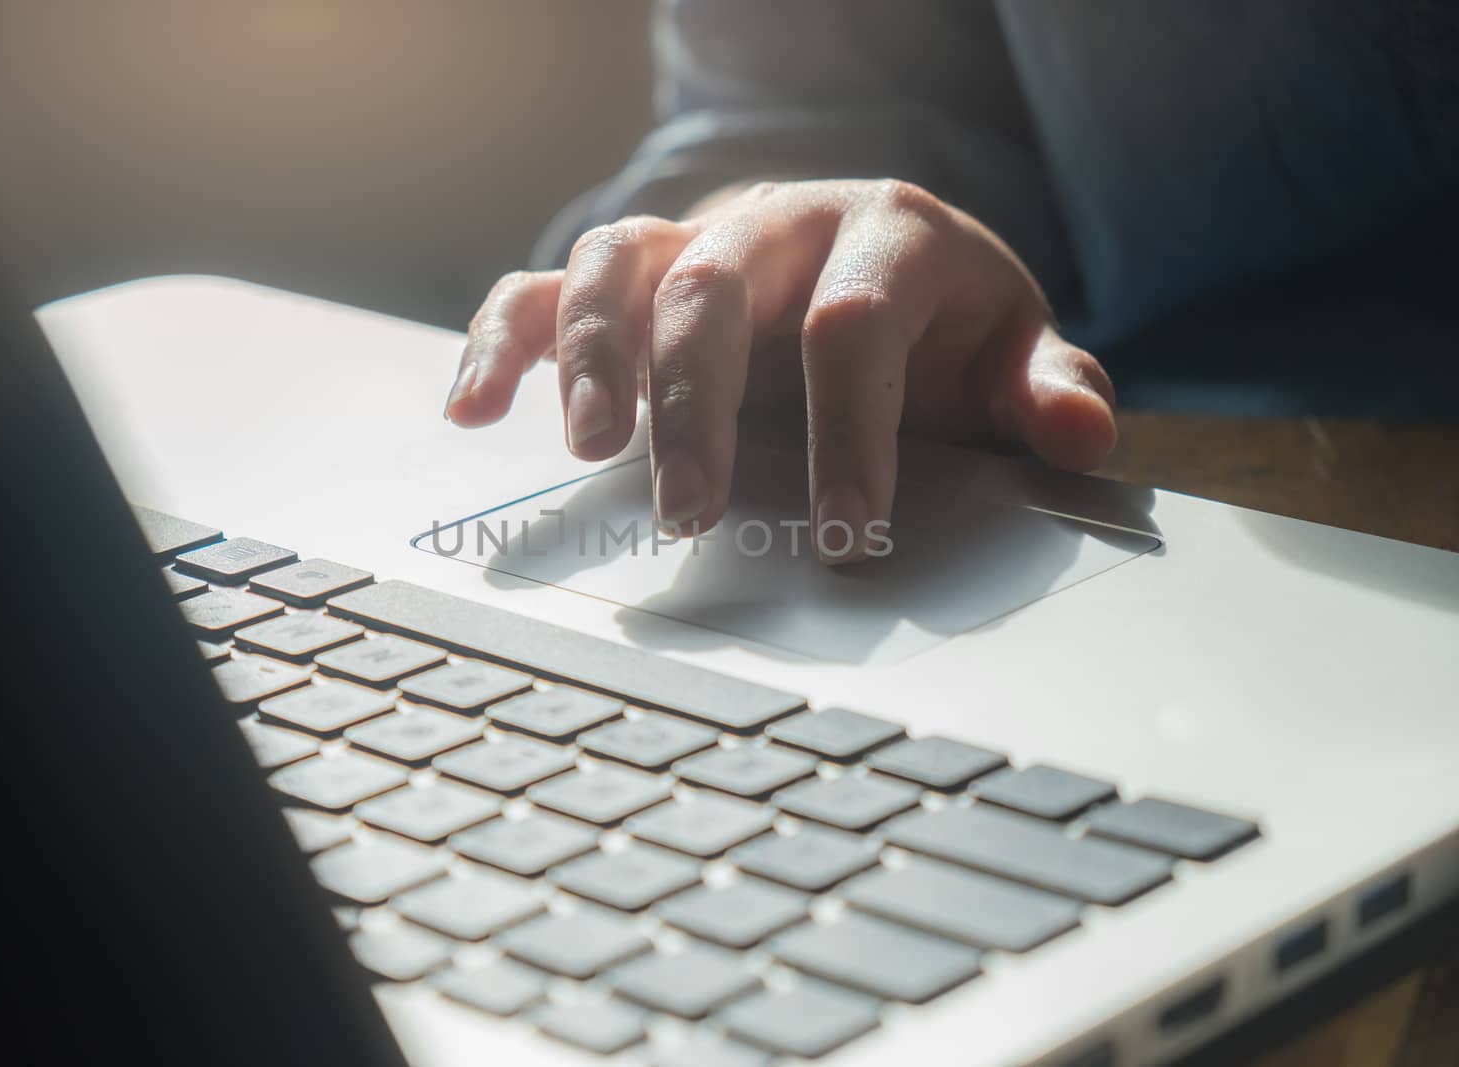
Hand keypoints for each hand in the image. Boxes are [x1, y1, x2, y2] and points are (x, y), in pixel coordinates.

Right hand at [444, 179, 1115, 561]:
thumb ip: (1047, 390)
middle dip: (696, 402)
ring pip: (617, 263)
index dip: (850, 430)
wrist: (879, 260)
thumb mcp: (1008, 352)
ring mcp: (695, 242)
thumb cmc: (942, 325)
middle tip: (691, 510)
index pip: (853, 324)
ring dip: (589, 357)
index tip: (846, 532)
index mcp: (886, 235)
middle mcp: (779, 222)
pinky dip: (502, 339)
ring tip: (586, 454)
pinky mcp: (634, 277)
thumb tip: (1084, 439)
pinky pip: (546, 286)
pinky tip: (471, 407)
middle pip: (715, 285)